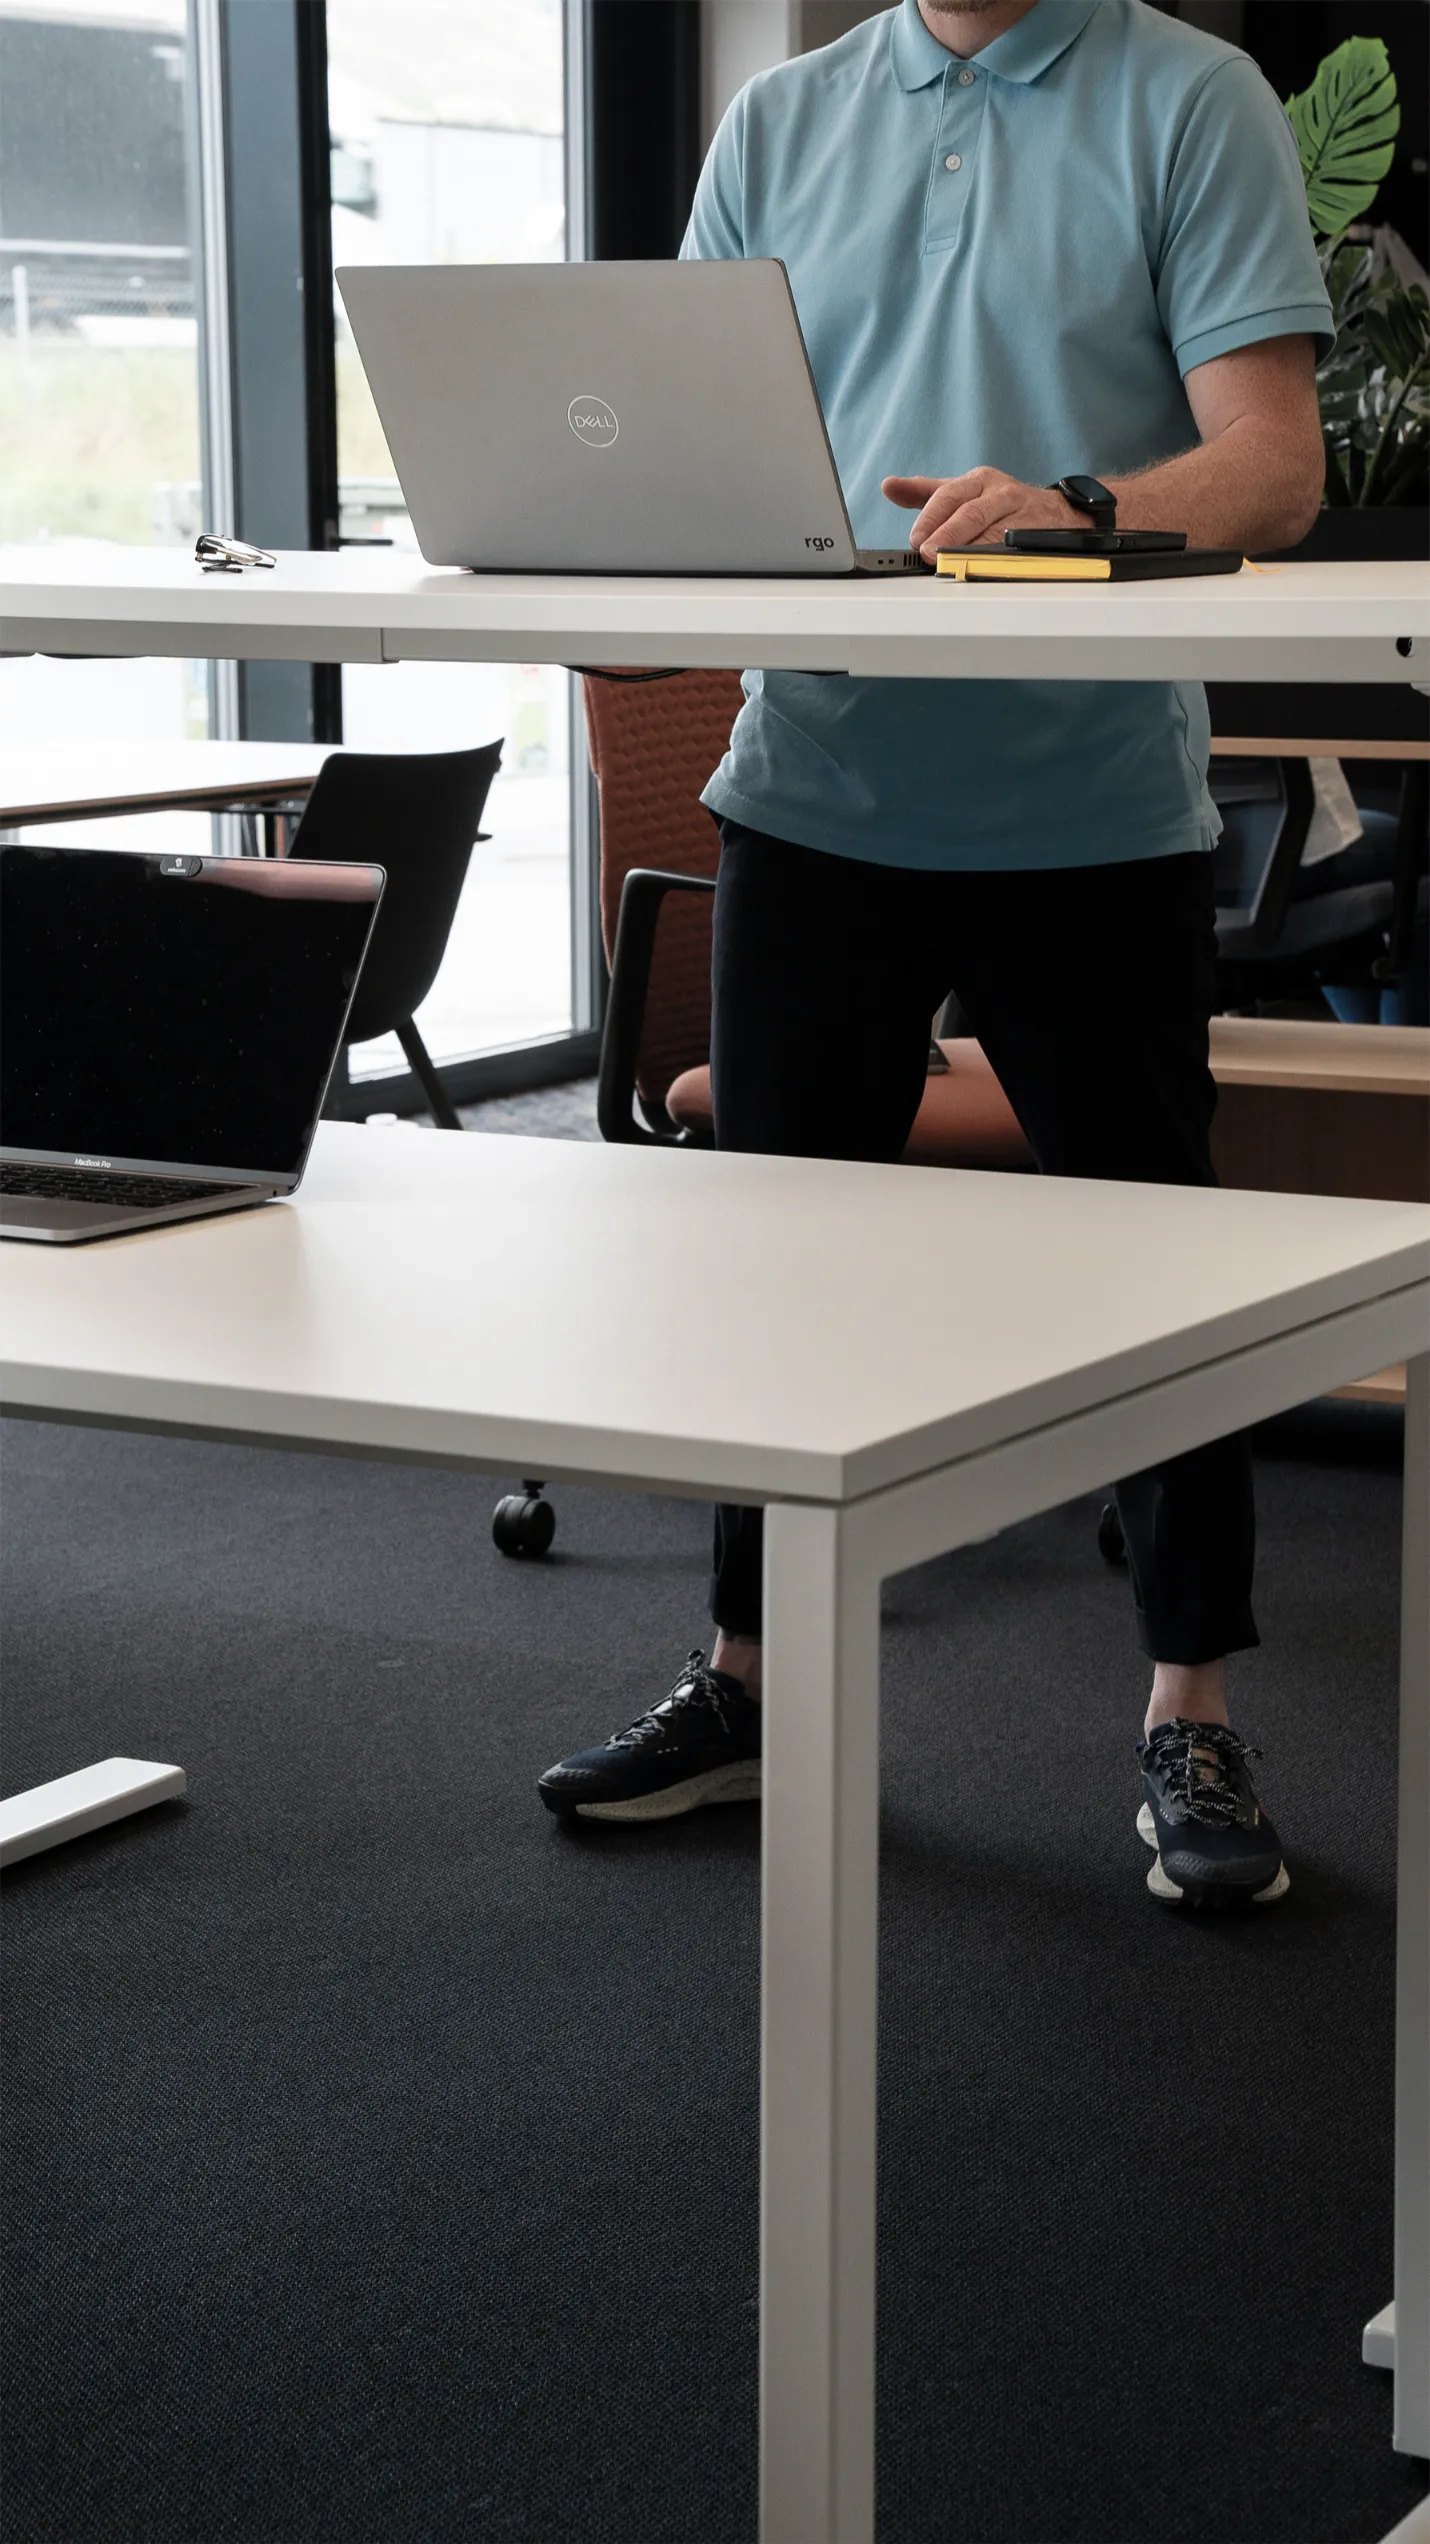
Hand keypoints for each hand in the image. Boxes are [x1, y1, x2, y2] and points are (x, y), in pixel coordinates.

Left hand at [882, 466, 1084, 560]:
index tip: (916, 538)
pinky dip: (995, 559)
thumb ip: (924, 492)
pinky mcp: (1035, 535)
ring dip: (968, 550)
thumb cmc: (1000, 504)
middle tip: (928, 553)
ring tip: (948, 563)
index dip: (931, 518)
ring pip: (992, 531)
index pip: (949, 495)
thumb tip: (889, 486)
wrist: (1055, 513)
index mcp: (978, 481)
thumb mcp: (962, 492)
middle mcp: (999, 493)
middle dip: (947, 534)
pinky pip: (1013, 548)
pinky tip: (980, 568)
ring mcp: (1019, 514)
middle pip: (970, 513)